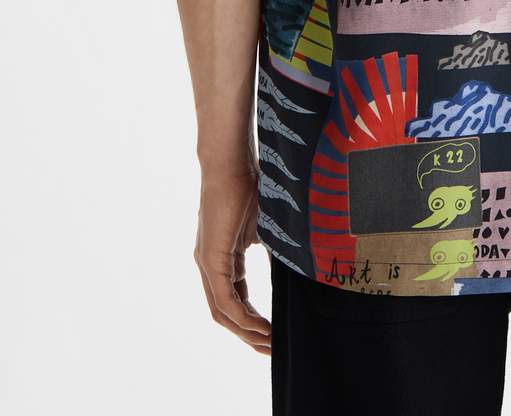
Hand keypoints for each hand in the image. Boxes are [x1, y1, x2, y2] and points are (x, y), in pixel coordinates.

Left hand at [194, 171, 271, 353]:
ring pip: (223, 312)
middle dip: (249, 335)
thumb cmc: (253, 184)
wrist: (233, 161)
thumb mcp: (270, 226)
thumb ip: (278, 251)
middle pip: (226, 313)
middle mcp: (210, 264)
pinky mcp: (211, 259)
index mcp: (224, 256)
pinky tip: (260, 326)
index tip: (275, 332)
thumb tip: (302, 269)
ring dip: (245, 332)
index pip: (236, 299)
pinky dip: (242, 317)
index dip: (254, 320)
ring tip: (269, 343)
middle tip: (272, 348)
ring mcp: (208, 263)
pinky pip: (224, 300)